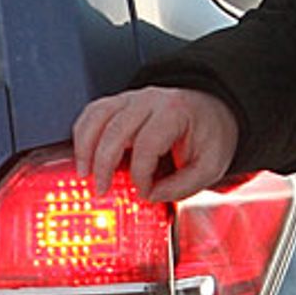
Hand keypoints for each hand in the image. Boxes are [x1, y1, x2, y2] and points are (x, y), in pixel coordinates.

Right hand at [71, 87, 240, 202]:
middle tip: (101, 190)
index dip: (140, 174)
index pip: (147, 145)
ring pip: (96, 116)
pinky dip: (83, 133)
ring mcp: (132, 98)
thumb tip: (150, 196)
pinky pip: (93, 112)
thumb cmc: (210, 133)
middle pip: (115, 130)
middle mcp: (150, 100)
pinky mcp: (121, 102)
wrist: (212, 108)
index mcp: (174, 112)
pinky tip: (83, 154)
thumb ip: (182, 186)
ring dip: (85, 147)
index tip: (143, 192)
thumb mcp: (210, 166)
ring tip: (84, 172)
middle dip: (103, 164)